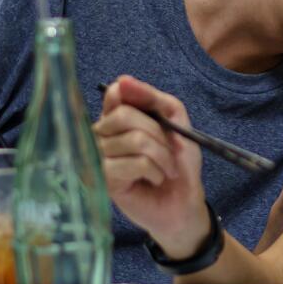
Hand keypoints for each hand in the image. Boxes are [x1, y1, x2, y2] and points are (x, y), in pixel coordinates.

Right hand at [94, 76, 209, 256]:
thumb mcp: (176, 122)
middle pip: (124, 115)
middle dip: (159, 134)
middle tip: (170, 154)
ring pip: (133, 140)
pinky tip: (155, 179)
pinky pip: (134, 162)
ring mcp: (98, 157)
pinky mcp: (104, 180)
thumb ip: (153, 99)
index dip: (139, 99)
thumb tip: (122, 81)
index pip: (115, 93)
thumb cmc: (178, 164)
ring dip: (162, 156)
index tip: (159, 115)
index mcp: (115, 117)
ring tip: (165, 170)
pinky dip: (155, 170)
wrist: (184, 203)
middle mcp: (100, 134)